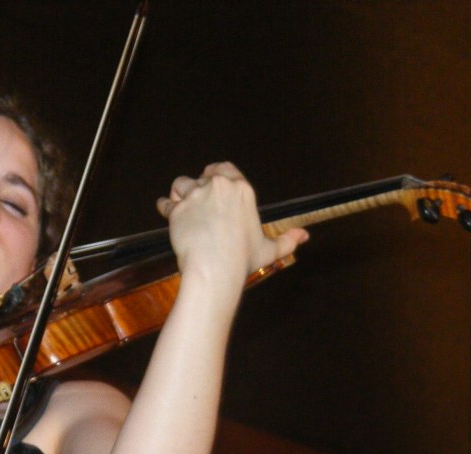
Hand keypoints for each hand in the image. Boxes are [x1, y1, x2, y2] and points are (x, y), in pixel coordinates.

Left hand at [156, 162, 307, 288]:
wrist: (215, 268)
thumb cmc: (242, 260)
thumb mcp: (269, 249)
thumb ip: (287, 240)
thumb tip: (304, 236)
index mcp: (242, 190)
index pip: (225, 168)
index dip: (217, 176)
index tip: (213, 186)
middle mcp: (218, 187)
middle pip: (202, 175)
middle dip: (198, 184)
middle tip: (197, 198)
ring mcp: (195, 196)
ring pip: (181, 184)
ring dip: (180, 193)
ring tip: (181, 207)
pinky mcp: (177, 209)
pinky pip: (166, 202)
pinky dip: (165, 208)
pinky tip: (167, 214)